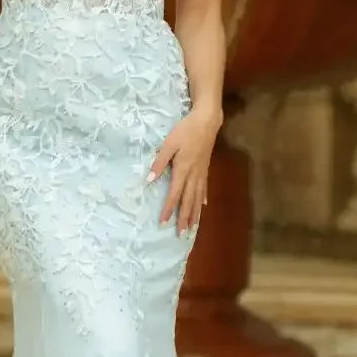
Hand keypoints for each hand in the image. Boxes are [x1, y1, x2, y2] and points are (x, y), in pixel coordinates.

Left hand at [147, 107, 222, 234]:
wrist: (207, 121)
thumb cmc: (185, 130)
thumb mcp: (168, 144)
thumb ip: (159, 162)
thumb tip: (149, 179)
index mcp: (182, 170)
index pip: (174, 194)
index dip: (168, 209)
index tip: (163, 223)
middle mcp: (193, 175)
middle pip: (188, 201)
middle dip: (184, 218)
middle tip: (181, 234)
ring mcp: (201, 173)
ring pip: (197, 198)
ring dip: (194, 213)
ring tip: (192, 227)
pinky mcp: (205, 169)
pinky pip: (204, 188)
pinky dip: (202, 199)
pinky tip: (203, 206)